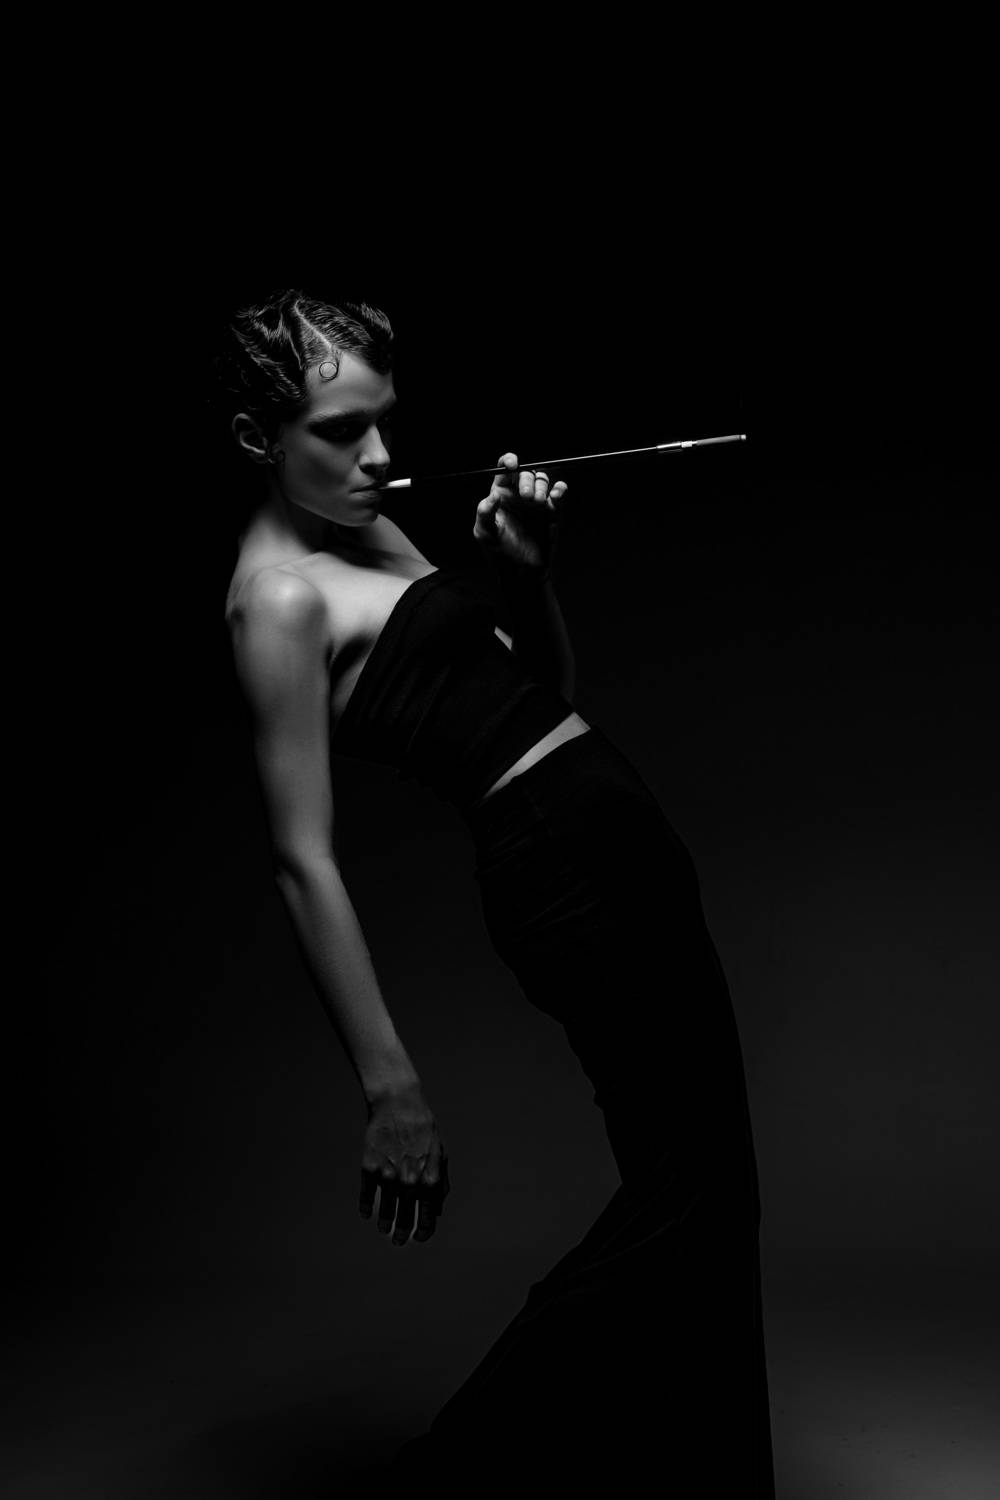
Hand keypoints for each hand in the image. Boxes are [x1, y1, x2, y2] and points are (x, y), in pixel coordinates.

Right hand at [360, 1082, 449, 1245]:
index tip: (418, 1238)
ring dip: (385, 1224)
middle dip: (402, 1233)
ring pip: (385, 1210)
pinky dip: (366, 1207)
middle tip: (399, 1241)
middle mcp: (409, 1180)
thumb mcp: (440, 1152)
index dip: (423, 1231)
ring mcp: (388, 1175)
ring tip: (384, 1229)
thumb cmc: (423, 1128)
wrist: (398, 1103)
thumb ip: (440, 1182)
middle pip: (405, 1218)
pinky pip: (366, 1195)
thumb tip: (436, 1210)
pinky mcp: (369, 1167)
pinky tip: (367, 1213)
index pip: (427, 1216)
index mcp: (430, 1178)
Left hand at [473, 452, 567, 574]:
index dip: (509, 461)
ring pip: (542, 479)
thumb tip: (492, 495)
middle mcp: (518, 494)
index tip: (513, 464)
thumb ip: (485, 512)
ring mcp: (536, 501)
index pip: (504, 470)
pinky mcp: (552, 510)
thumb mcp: (485, 533)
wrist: (522, 572)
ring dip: (541, 485)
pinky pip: (559, 492)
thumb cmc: (500, 553)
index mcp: (500, 494)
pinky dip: (560, 489)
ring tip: (537, 503)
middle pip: (526, 472)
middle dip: (527, 480)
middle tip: (527, 497)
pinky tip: (555, 495)